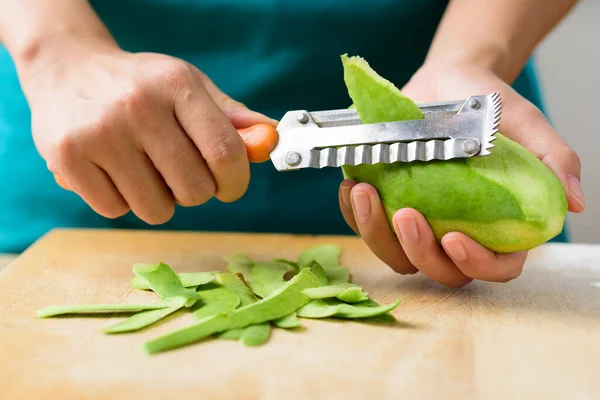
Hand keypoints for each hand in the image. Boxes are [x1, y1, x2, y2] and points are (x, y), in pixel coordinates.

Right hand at [20, 35, 275, 223]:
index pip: (226, 154)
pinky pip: (116, 211)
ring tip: (145, 170)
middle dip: (197, 191)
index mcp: (176, 86)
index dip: (236, 182)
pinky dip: (122, 200)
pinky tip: (114, 171)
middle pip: (194, 190)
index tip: (230, 186)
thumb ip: (232, 116)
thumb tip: (270, 142)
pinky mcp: (67, 160)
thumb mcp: (188, 85)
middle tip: (180, 171)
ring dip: (159, 200)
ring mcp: (98, 135)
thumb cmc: (140, 85)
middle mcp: (137, 108)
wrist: (65, 70)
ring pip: (156, 210)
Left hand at [338, 61, 583, 287]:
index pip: (496, 267)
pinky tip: (352, 187)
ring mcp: (419, 222)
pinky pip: (367, 226)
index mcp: (497, 223)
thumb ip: (552, 159)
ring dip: (378, 234)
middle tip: (407, 214)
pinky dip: (354, 213)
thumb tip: (575, 201)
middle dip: (419, 251)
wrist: (446, 82)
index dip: (476, 265)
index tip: (454, 239)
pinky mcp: (386, 207)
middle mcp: (456, 230)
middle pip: (440, 270)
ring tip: (367, 194)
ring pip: (398, 256)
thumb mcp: (524, 122)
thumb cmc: (488, 104)